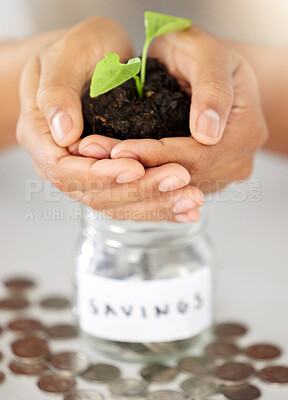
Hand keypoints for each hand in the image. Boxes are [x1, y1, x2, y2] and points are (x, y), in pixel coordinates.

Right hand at [17, 17, 203, 221]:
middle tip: (179, 180)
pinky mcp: (110, 175)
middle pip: (95, 194)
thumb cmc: (79, 49)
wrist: (93, 56)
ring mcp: (86, 173)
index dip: (100, 174)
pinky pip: (131, 198)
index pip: (65, 171)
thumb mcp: (66, 56)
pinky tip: (186, 207)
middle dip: (139, 190)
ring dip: (156, 203)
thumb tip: (64, 135)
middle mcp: (61, 163)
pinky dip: (160, 205)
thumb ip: (58, 92)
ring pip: (117, 202)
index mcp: (41, 138)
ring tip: (191, 199)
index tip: (134, 167)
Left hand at [79, 26, 267, 192]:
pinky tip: (114, 167)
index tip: (119, 149)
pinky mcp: (203, 178)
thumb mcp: (206, 55)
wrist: (202, 68)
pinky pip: (171, 188)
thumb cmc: (201, 54)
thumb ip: (211, 88)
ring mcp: (222, 173)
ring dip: (134, 178)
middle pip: (186, 177)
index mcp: (247, 131)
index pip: (200, 156)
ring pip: (174, 188)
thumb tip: (207, 132)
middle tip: (95, 156)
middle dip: (138, 170)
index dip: (158, 156)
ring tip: (97, 161)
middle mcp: (239, 159)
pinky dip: (141, 179)